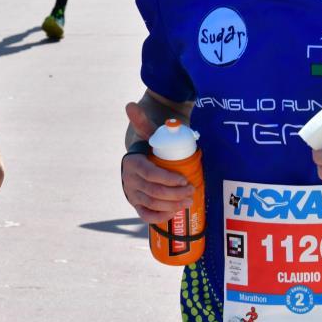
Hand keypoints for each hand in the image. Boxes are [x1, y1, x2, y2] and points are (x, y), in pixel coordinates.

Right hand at [122, 102, 194, 222]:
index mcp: (132, 163)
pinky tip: (174, 212)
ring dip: (172, 205)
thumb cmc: (150, 148)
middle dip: (175, 193)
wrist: (143, 161)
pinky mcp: (137, 205)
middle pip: (153, 191)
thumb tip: (130, 105)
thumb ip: (142, 121)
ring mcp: (132, 194)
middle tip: (192, 190)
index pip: (150, 174)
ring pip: (152, 204)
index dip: (167, 179)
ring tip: (189, 200)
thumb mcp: (148, 134)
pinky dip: (160, 217)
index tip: (184, 179)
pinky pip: (146, 215)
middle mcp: (130, 180)